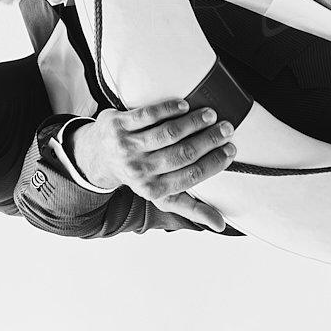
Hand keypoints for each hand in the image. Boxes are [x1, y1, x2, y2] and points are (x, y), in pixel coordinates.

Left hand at [66, 100, 235, 230]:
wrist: (98, 157)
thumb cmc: (139, 175)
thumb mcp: (162, 197)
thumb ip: (191, 209)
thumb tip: (220, 225)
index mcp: (154, 190)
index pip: (192, 176)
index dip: (215, 162)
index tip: (231, 149)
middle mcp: (140, 170)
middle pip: (183, 153)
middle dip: (209, 140)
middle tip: (226, 129)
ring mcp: (127, 147)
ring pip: (168, 134)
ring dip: (193, 122)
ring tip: (210, 114)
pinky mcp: (118, 125)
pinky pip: (147, 115)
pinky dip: (168, 109)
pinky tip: (184, 105)